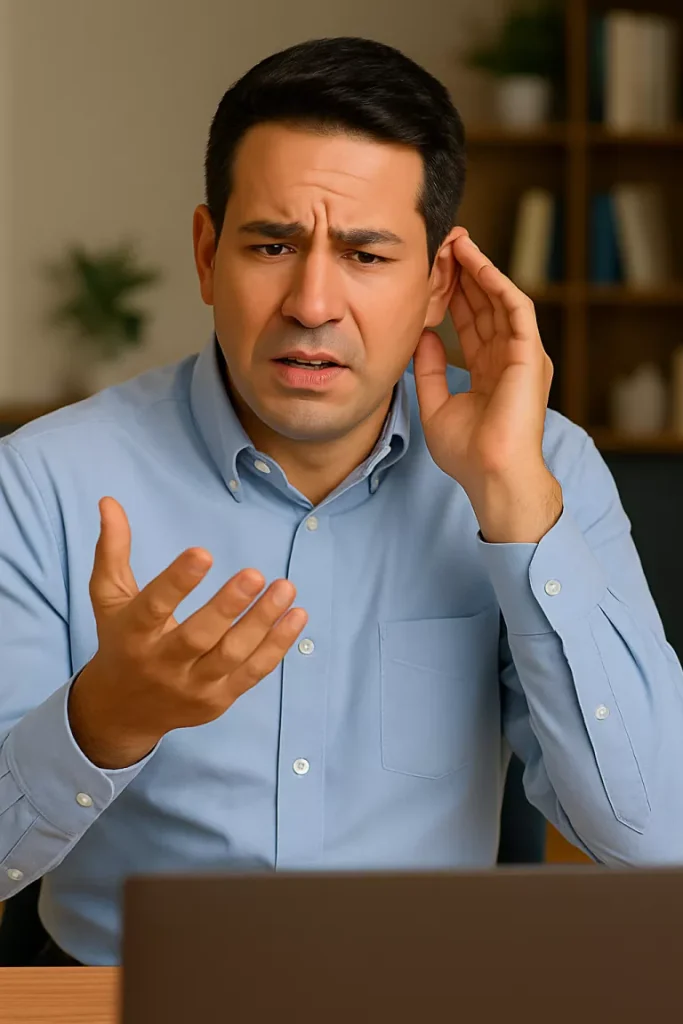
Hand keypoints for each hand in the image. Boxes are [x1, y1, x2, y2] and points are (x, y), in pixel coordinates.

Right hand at [68, 496, 307, 768]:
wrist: (123, 710)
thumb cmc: (121, 641)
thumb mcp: (108, 598)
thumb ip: (112, 550)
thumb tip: (110, 501)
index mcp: (133, 634)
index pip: (153, 607)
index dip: (177, 582)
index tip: (203, 553)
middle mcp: (162, 664)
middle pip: (198, 637)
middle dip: (228, 606)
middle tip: (255, 574)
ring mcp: (193, 686)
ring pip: (232, 656)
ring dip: (262, 622)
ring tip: (285, 588)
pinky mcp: (218, 700)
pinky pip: (253, 673)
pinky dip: (277, 646)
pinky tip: (296, 616)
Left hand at [413, 232, 561, 542]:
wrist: (492, 475)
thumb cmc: (468, 454)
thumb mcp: (436, 407)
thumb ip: (429, 371)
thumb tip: (424, 336)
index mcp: (490, 372)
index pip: (472, 323)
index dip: (454, 296)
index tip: (433, 272)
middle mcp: (508, 359)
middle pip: (486, 305)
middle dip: (465, 274)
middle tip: (444, 243)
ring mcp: (522, 355)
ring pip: (500, 299)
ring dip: (479, 269)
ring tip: (457, 242)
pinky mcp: (530, 353)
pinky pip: (515, 307)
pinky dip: (496, 282)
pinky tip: (475, 263)